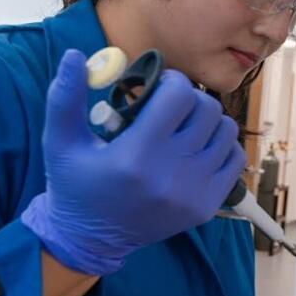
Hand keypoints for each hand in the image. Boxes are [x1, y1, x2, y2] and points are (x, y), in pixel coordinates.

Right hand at [21, 49, 245, 274]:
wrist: (92, 239)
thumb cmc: (75, 185)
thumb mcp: (61, 141)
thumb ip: (65, 97)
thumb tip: (75, 56)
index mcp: (136, 156)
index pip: (179, 95)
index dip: (170, 81)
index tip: (158, 87)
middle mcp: (171, 175)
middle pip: (207, 109)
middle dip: (189, 98)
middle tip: (170, 105)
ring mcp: (194, 193)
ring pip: (226, 130)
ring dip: (208, 120)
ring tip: (185, 126)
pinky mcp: (207, 206)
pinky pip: (235, 158)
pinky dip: (221, 146)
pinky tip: (197, 148)